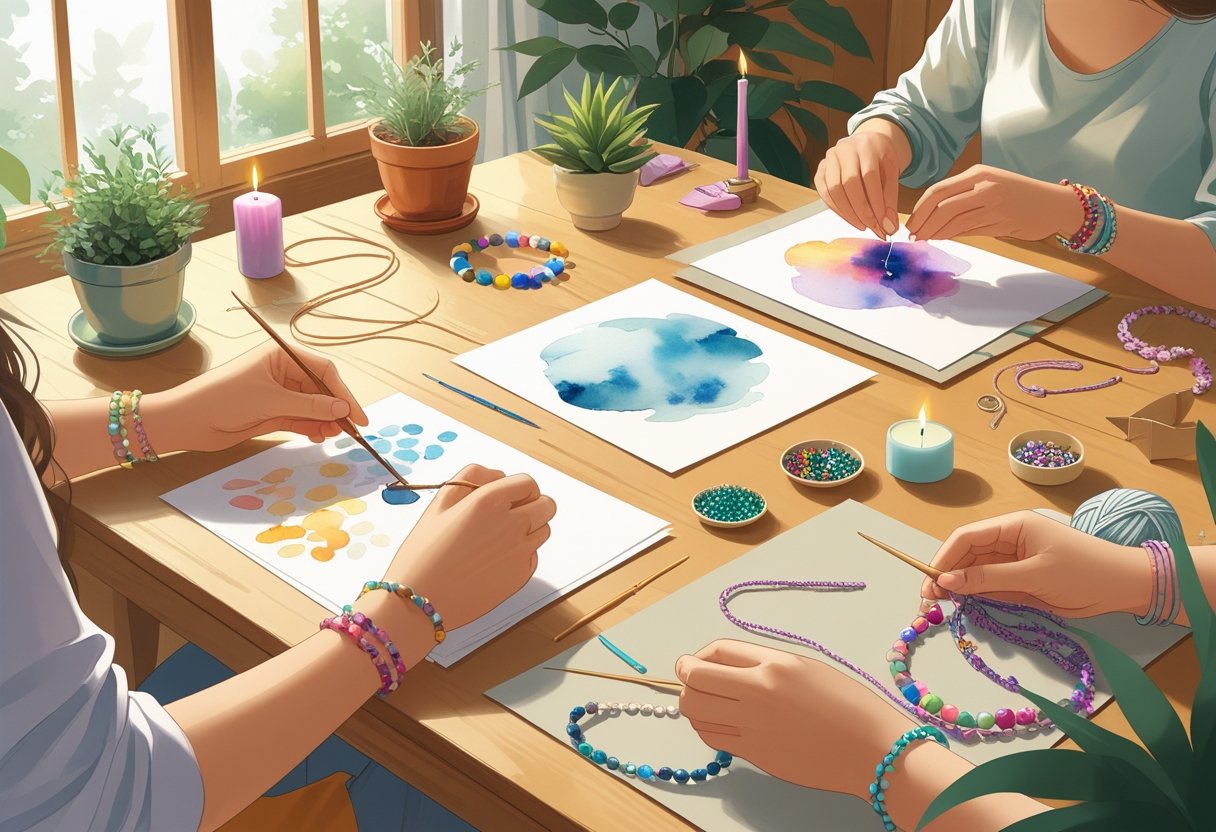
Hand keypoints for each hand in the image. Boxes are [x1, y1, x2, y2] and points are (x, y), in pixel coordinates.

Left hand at [159, 341, 368, 451]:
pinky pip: (301, 418)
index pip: (323, 370)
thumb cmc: (223, 398)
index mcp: (281, 355)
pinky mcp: (272, 412)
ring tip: (333, 436)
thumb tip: (343, 409)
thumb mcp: (271, 399)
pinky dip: (312, 427)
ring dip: (325, 420)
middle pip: (321, 388)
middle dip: (336, 408)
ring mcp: (278, 393)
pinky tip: (319, 436)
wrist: (187, 420)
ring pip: (313, 406)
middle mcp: (282, 371)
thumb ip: (310, 405)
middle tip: (350, 430)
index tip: (357, 414)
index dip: (343, 392)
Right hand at [382, 464, 553, 630]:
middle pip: (547, 505)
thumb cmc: (424, 552)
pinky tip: (495, 559)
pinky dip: (522, 554)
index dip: (520, 488)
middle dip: (533, 505)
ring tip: (498, 539)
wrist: (420, 600)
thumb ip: (472, 477)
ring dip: (530, 529)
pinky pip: (534, 555)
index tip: (508, 496)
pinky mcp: (521, 575)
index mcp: (490, 500)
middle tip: (509, 515)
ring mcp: (520, 551)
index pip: (529, 483)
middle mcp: (511, 523)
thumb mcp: (439, 503)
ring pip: (544, 529)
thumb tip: (500, 476)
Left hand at [675, 640, 914, 797]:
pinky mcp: (755, 755)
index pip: (716, 651)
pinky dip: (707, 728)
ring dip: (693, 705)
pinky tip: (720, 724)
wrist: (873, 748)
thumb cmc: (847, 704)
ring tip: (706, 704)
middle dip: (686, 678)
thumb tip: (725, 668)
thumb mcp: (806, 667)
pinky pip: (712, 738)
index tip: (694, 661)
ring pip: (695, 712)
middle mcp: (758, 692)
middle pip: (694, 681)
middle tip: (690, 681)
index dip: (698, 656)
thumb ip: (764, 663)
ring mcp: (753, 726)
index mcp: (774, 664)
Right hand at [814, 128, 902, 239]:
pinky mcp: (820, 169)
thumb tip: (889, 227)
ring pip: (833, 189)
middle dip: (861, 209)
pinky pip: (824, 192)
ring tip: (861, 225)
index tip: (882, 222)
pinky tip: (849, 218)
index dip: (875, 202)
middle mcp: (844, 148)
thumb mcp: (891, 173)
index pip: (869, 176)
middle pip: (849, 183)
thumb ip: (890, 199)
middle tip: (871, 227)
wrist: (867, 143)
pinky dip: (836, 209)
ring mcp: (829, 158)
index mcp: (866, 146)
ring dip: (847, 212)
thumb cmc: (880, 159)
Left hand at [906, 165, 1079, 242]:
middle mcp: (985, 187)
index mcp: (979, 173)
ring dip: (934, 233)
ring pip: (953, 221)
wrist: (1054, 204)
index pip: (938, 190)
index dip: (919, 209)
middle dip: (922, 223)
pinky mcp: (1000, 223)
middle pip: (941, 206)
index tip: (910, 221)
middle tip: (912, 235)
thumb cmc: (1019, 195)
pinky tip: (942, 238)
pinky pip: (969, 231)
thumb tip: (933, 214)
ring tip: (923, 239)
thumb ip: (963, 196)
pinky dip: (951, 236)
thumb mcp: (990, 184)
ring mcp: (993, 205)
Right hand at [919, 511, 1150, 617]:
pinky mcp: (1022, 579)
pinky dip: (977, 596)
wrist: (1125, 586)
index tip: (929, 580)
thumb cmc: (1084, 571)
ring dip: (960, 587)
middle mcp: (1009, 540)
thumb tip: (946, 581)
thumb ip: (988, 579)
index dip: (944, 557)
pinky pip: (991, 585)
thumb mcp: (1034, 575)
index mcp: (1012, 526)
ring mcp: (1015, 560)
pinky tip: (965, 605)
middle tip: (930, 600)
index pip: (966, 537)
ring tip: (942, 605)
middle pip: (967, 554)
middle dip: (947, 574)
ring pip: (976, 571)